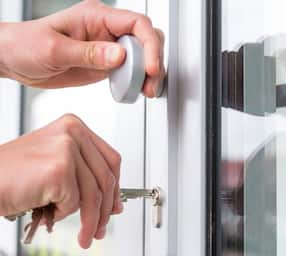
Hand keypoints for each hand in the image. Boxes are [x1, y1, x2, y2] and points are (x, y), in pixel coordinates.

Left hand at [0, 0, 164, 97]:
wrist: (16, 60)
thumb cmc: (26, 45)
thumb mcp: (55, 49)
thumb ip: (89, 53)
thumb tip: (120, 56)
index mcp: (95, 17)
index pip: (136, 24)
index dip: (149, 45)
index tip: (149, 68)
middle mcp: (106, 31)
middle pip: (145, 39)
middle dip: (154, 61)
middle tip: (150, 84)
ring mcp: (107, 49)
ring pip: (141, 56)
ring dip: (148, 74)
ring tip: (146, 91)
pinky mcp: (105, 65)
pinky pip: (129, 71)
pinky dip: (137, 81)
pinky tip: (136, 90)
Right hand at [0, 114, 121, 248]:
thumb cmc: (14, 174)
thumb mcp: (58, 164)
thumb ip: (84, 175)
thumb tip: (109, 199)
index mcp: (74, 127)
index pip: (110, 159)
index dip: (116, 185)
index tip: (115, 204)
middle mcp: (73, 132)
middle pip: (105, 177)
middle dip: (106, 209)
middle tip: (101, 227)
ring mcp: (66, 148)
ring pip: (93, 194)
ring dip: (91, 220)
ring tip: (86, 235)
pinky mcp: (59, 169)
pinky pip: (73, 202)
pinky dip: (62, 213)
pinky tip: (48, 210)